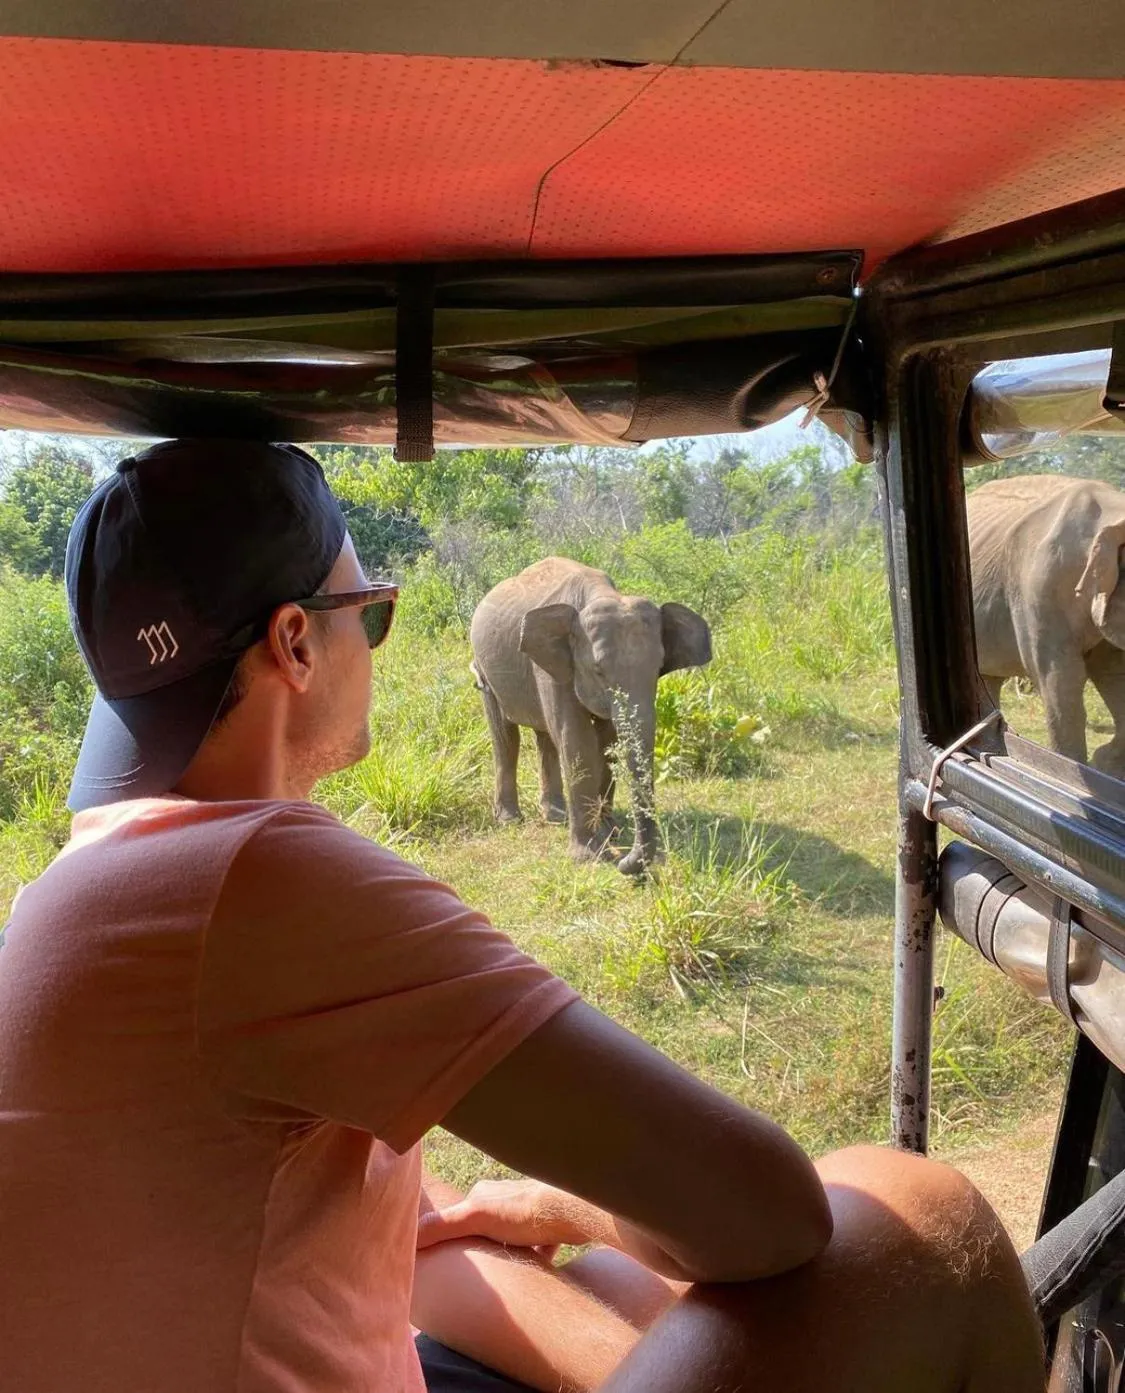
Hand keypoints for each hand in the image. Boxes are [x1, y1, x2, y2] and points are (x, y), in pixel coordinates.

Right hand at [416, 1178, 600, 1254]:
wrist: (569, 1213)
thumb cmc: (523, 1212)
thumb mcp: (476, 1218)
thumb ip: (444, 1225)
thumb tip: (410, 1235)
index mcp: (485, 1194)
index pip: (461, 1214)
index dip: (452, 1234)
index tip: (444, 1254)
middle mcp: (506, 1199)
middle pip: (487, 1227)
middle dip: (482, 1245)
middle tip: (476, 1268)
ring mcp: (528, 1213)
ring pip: (512, 1237)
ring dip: (508, 1252)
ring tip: (502, 1272)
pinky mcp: (549, 1228)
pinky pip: (538, 1246)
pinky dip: (534, 1258)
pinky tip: (533, 1271)